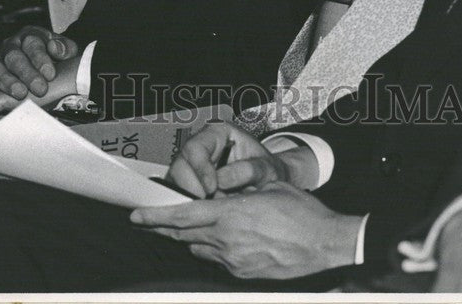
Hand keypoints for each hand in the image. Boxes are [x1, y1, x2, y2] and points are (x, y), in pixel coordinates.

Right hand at [0, 26, 78, 100]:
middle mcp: (10, 46)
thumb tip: (55, 48)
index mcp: (30, 35)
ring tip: (20, 94)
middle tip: (40, 89)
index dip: (41, 59)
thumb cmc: (57, 58)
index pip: (33, 44)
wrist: (49, 65)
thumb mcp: (67, 50)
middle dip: (27, 74)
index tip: (50, 75)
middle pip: (14, 57)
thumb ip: (64, 48)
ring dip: (7, 81)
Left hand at [131, 181, 362, 279]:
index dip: (157, 217)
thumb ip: (238, 190)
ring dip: (192, 237)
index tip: (137, 215)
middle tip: (148, 221)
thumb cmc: (301, 211)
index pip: (184, 216)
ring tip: (196, 225)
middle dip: (164, 228)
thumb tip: (218, 190)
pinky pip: (217, 259)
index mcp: (232, 214)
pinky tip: (225, 238)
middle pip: (184, 235)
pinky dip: (214, 248)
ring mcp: (233, 260)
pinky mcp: (242, 274)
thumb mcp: (268, 187)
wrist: (323, 243)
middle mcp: (227, 240)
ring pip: (199, 248)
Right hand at [167, 121, 305, 198]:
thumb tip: (222, 180)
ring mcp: (192, 167)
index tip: (212, 188)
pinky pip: (178, 196)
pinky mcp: (189, 185)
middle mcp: (201, 147)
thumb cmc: (268, 171)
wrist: (269, 184)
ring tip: (210, 210)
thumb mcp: (267, 168)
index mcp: (218, 133)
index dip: (200, 169)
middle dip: (190, 187)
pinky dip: (189, 207)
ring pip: (175, 182)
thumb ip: (249, 169)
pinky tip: (204, 214)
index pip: (196, 147)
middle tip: (208, 204)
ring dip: (189, 199)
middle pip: (179, 164)